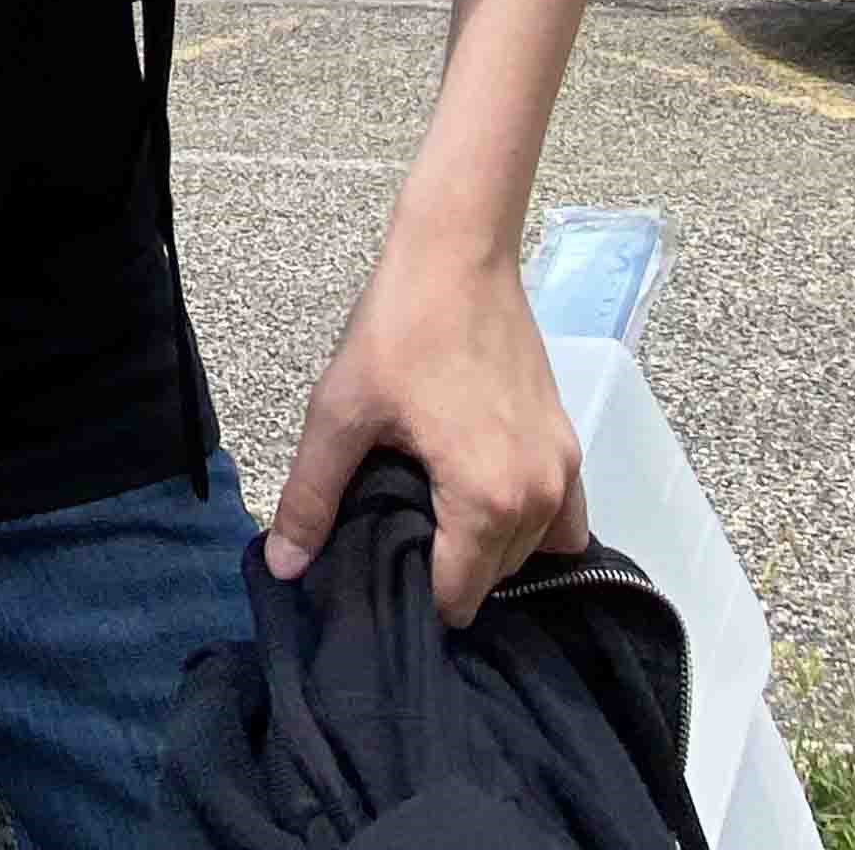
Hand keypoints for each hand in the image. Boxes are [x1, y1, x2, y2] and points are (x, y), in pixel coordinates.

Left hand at [266, 236, 587, 625]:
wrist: (459, 253)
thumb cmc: (400, 329)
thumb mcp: (340, 413)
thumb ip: (312, 498)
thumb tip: (284, 568)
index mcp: (487, 499)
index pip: (456, 599)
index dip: (413, 600)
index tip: (379, 576)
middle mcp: (539, 495)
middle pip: (494, 581)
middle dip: (449, 575)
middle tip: (397, 541)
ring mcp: (563, 468)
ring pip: (530, 553)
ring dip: (488, 554)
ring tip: (435, 525)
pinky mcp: (569, 442)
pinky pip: (563, 518)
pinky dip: (531, 528)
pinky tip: (483, 505)